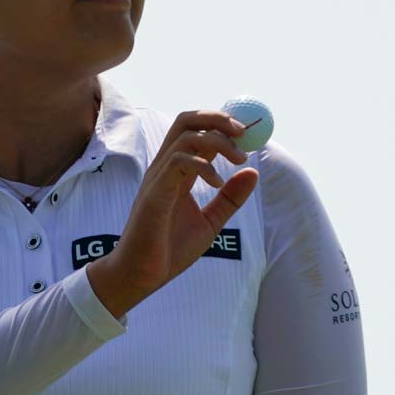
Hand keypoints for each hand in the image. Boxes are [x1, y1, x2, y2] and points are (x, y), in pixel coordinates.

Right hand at [86, 109, 257, 317]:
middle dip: (218, 118)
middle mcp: (164, 168)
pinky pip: (178, 163)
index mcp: (176, 171)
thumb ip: (230, 198)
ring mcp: (157, 178)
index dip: (221, 124)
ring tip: (239, 159)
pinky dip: (202, 165)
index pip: (196, 130)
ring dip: (218, 141)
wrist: (141, 275)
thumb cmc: (168, 249)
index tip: (248, 133)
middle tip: (244, 132)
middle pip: (187, 121)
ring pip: (185, 137)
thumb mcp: (210, 222)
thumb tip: (253, 172)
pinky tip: (216, 182)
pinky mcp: (154, 193)